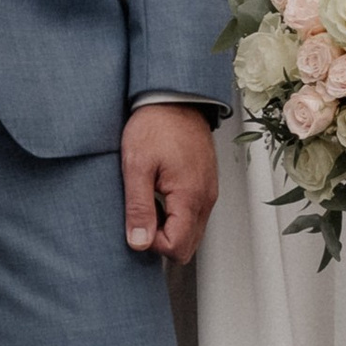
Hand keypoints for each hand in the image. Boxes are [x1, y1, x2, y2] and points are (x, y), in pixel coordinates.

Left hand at [122, 102, 218, 261]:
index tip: (137, 223)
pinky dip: (176, 216)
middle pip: (187, 247)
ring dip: (169, 229)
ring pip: (192, 233)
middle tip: (141, 217)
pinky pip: (194, 216)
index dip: (152, 244)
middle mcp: (205, 198)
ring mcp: (208, 192)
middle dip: (161, 241)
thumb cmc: (156, 125)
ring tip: (149, 203)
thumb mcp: (137, 166)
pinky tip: (160, 197)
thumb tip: (139, 242)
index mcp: (190, 196)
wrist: (175, 98)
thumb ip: (139, 208)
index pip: (177, 247)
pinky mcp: (205, 185)